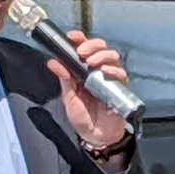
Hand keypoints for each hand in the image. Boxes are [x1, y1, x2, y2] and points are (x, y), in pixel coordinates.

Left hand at [46, 30, 132, 157]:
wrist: (97, 137)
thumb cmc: (83, 118)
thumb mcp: (69, 98)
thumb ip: (64, 79)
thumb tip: (53, 62)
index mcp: (83, 70)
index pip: (83, 48)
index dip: (80, 39)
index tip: (73, 36)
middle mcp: (98, 71)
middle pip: (100, 47)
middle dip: (92, 45)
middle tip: (83, 53)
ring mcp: (110, 78)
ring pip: (112, 56)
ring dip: (102, 55)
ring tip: (92, 63)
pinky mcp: (121, 88)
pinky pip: (121, 73)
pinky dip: (113, 70)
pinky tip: (105, 73)